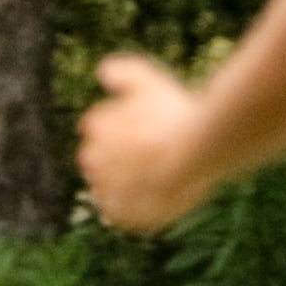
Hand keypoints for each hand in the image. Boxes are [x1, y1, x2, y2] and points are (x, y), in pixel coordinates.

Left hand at [77, 54, 217, 231]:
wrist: (193, 154)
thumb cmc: (174, 114)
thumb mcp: (149, 81)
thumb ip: (123, 72)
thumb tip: (104, 72)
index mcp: (95, 126)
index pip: (97, 126)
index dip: (121, 127)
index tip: (143, 127)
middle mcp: (92, 158)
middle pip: (97, 158)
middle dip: (116, 155)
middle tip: (148, 152)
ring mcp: (105, 187)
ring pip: (105, 186)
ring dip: (120, 182)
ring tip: (150, 175)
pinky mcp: (120, 213)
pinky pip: (116, 212)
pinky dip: (128, 206)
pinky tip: (147, 196)